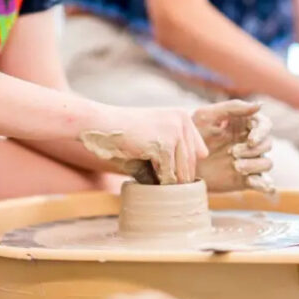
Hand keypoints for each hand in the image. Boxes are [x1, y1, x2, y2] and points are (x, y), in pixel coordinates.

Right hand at [79, 105, 208, 183]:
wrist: (100, 125)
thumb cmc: (123, 133)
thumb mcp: (154, 134)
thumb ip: (174, 148)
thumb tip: (197, 172)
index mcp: (182, 116)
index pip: (198, 152)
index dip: (184, 166)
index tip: (169, 172)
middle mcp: (182, 121)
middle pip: (192, 163)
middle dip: (178, 176)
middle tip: (160, 181)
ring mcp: (174, 132)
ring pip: (183, 171)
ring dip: (169, 182)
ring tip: (153, 180)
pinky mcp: (164, 146)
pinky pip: (170, 175)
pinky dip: (159, 182)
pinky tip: (148, 178)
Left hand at [192, 100, 273, 191]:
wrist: (179, 165)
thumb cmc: (190, 136)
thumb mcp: (206, 116)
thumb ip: (233, 108)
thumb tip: (260, 105)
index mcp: (243, 126)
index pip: (265, 125)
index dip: (262, 132)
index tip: (251, 139)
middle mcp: (249, 143)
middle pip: (267, 144)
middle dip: (253, 149)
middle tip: (232, 152)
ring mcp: (248, 162)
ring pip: (267, 163)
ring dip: (255, 165)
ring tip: (236, 167)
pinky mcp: (246, 180)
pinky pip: (264, 183)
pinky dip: (264, 184)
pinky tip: (251, 181)